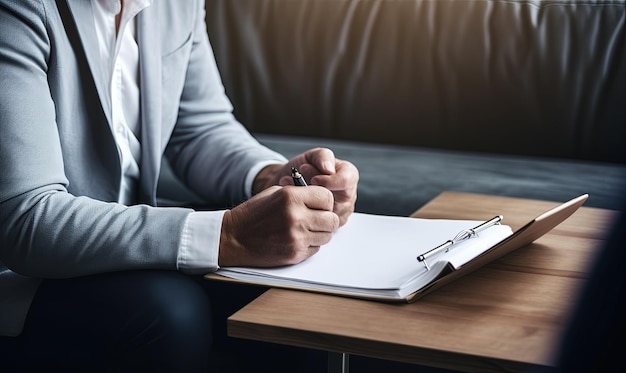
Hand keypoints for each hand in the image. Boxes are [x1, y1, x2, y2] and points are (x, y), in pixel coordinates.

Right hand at [218, 185, 339, 266]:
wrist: (233, 238)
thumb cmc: (254, 214)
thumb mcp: (275, 193)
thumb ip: (301, 193)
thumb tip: (324, 198)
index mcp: (291, 197)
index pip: (327, 198)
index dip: (325, 202)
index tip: (319, 205)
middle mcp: (296, 217)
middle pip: (332, 219)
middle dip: (326, 219)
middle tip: (315, 219)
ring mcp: (296, 237)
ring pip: (327, 236)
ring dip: (319, 233)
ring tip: (303, 229)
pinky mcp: (295, 254)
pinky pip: (316, 249)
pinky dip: (310, 245)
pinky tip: (295, 239)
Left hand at [253, 148, 358, 225]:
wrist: (290, 183)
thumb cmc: (304, 168)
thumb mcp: (313, 156)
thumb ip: (322, 157)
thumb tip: (328, 169)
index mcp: (349, 176)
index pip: (346, 181)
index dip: (328, 181)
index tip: (313, 180)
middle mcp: (347, 195)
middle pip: (336, 198)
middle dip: (314, 192)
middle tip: (299, 183)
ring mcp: (339, 211)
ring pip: (326, 213)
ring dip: (307, 202)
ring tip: (293, 191)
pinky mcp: (327, 225)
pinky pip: (318, 223)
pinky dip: (304, 212)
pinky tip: (294, 202)